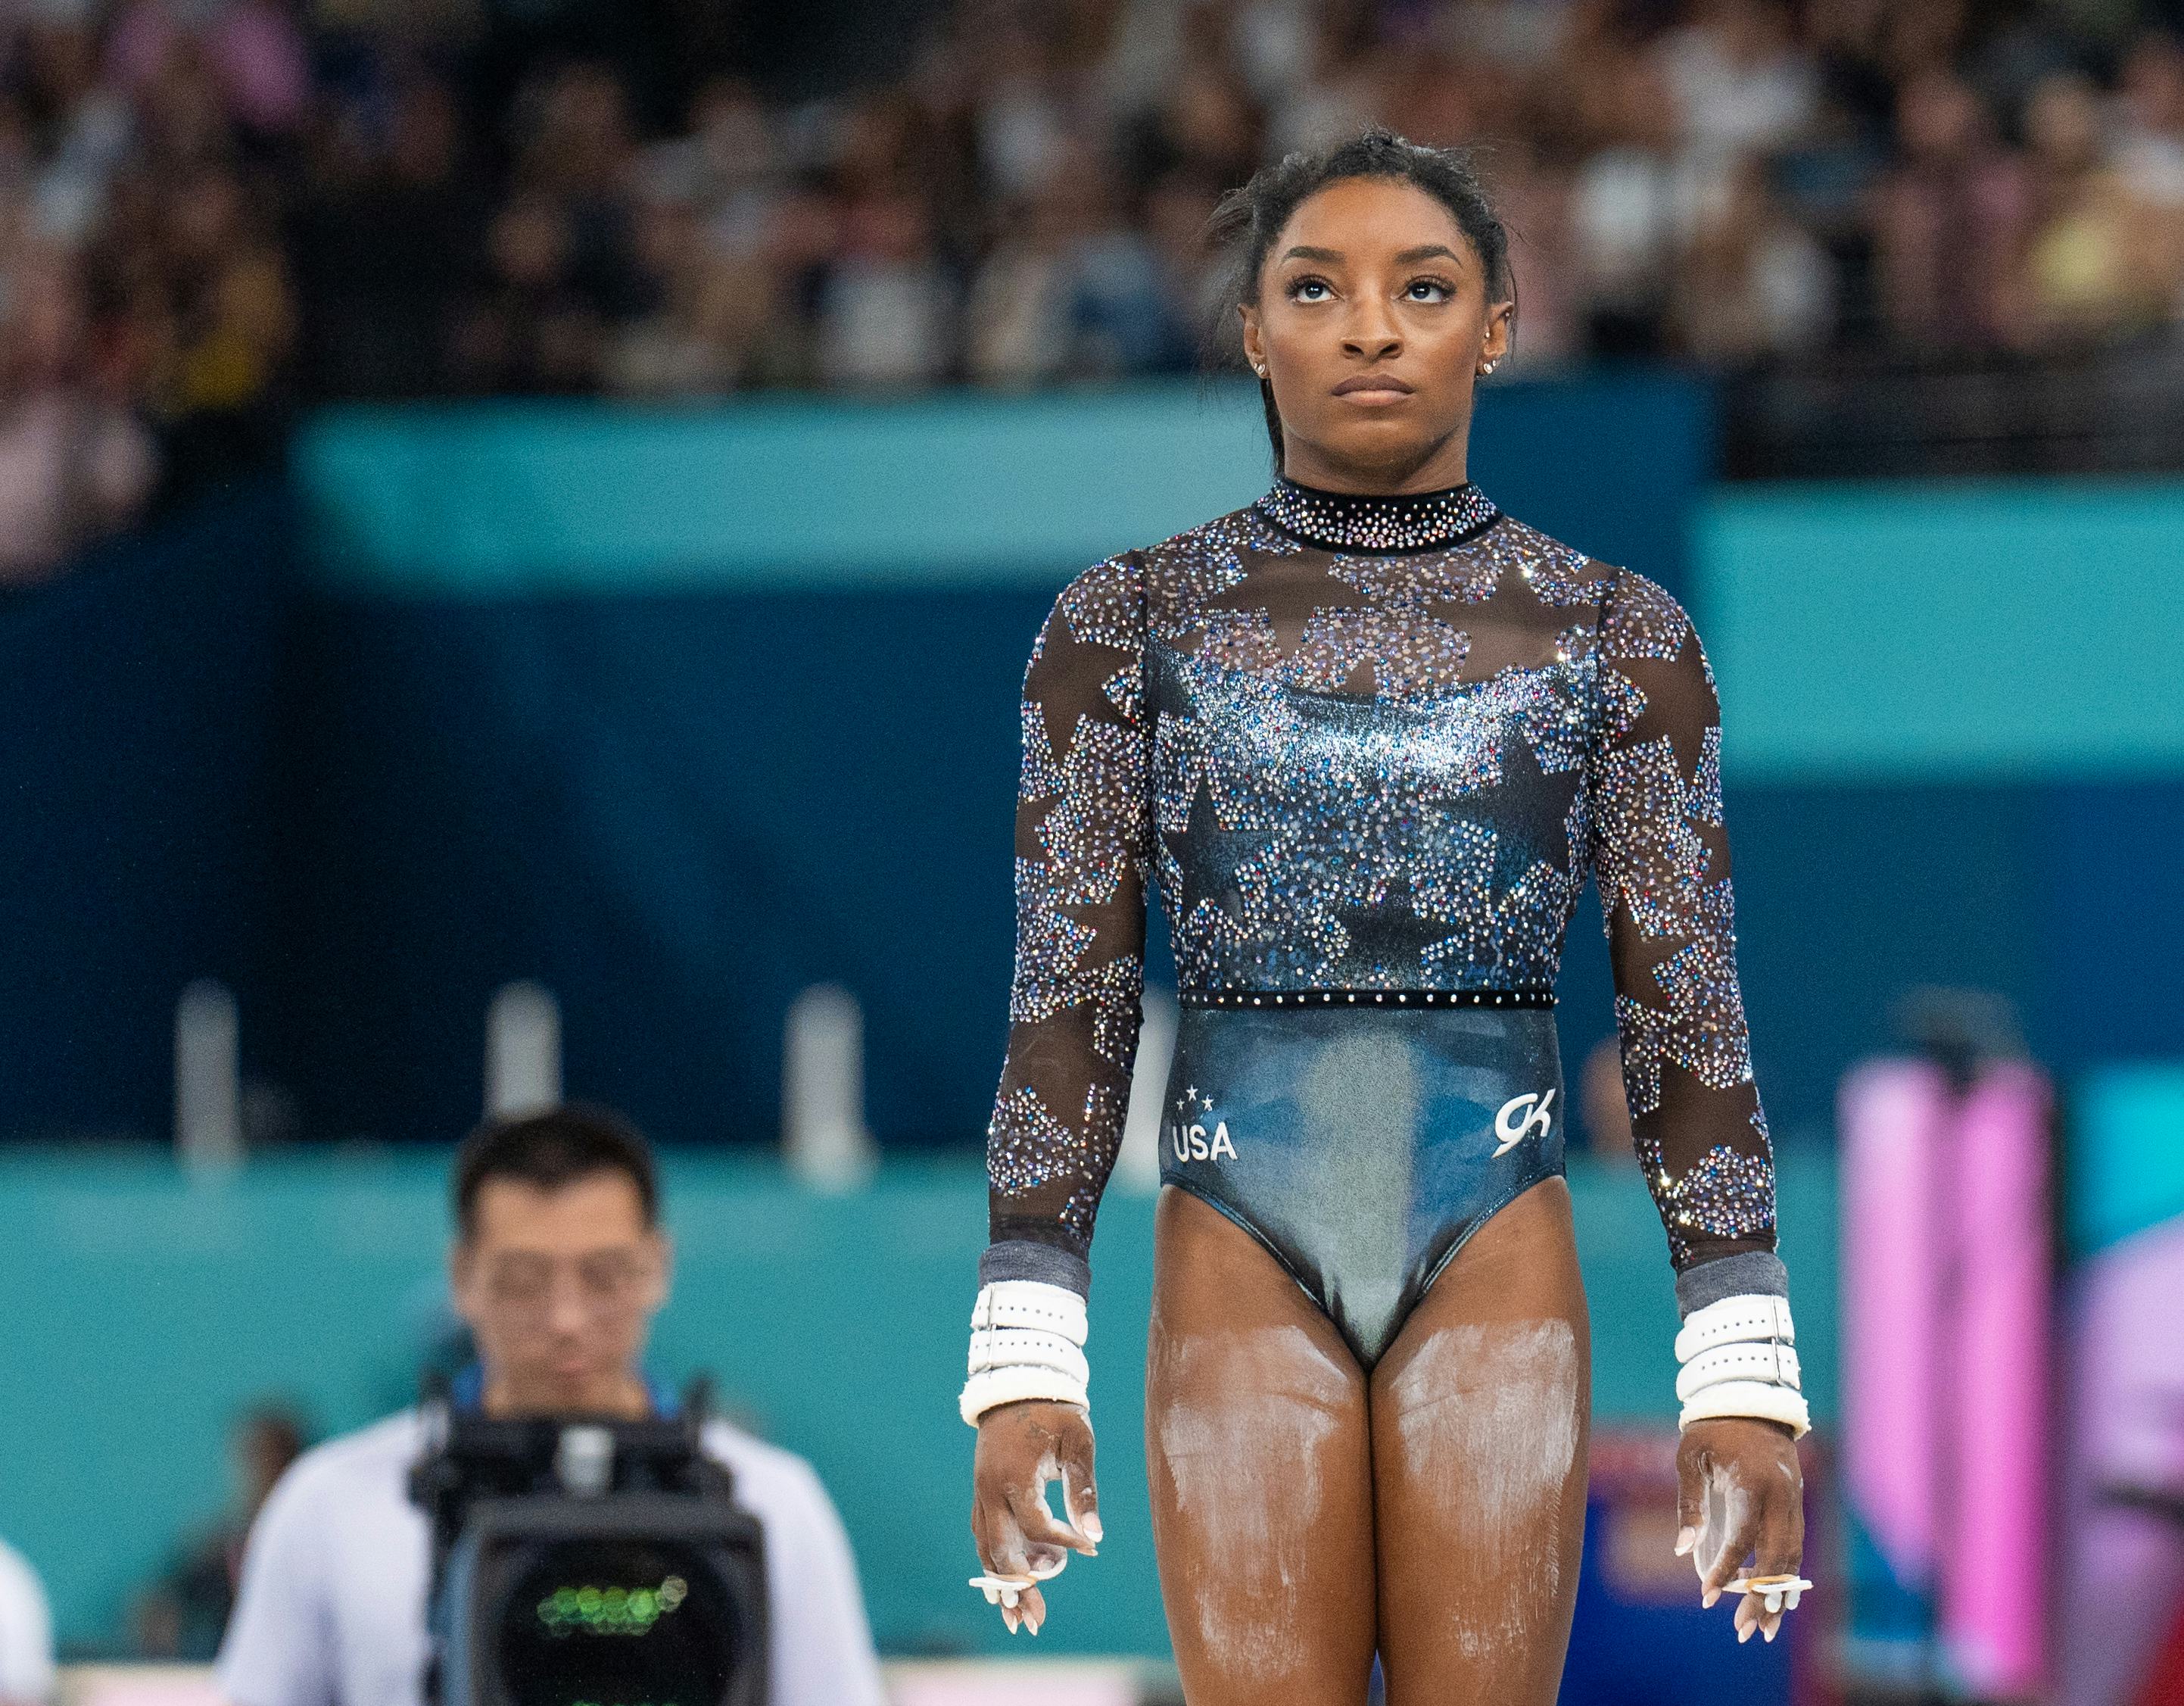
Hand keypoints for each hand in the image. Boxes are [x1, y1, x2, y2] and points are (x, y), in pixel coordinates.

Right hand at [969, 1398, 1100, 1634]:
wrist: (1018, 1384)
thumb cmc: (1054, 1412)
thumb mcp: (1077, 1442)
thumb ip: (1083, 1488)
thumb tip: (1096, 1534)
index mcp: (1014, 1478)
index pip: (1036, 1527)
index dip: (1063, 1544)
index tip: (1089, 1549)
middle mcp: (990, 1492)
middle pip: (1000, 1553)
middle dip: (1019, 1589)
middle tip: (1036, 1621)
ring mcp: (981, 1494)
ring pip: (986, 1551)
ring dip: (1001, 1586)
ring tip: (1019, 1619)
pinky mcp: (981, 1494)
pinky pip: (983, 1537)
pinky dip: (995, 1563)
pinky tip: (1007, 1587)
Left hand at [1675, 1416, 1805, 1643]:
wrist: (1752, 1399)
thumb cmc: (1713, 1429)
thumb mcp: (1691, 1457)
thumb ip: (1690, 1502)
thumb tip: (1683, 1550)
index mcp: (1753, 1485)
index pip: (1742, 1539)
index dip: (1726, 1571)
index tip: (1707, 1597)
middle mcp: (1781, 1498)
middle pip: (1777, 1559)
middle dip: (1761, 1598)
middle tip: (1745, 1632)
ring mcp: (1794, 1501)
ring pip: (1792, 1558)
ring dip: (1780, 1595)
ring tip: (1764, 1628)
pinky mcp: (1796, 1504)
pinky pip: (1796, 1547)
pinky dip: (1789, 1575)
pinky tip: (1780, 1600)